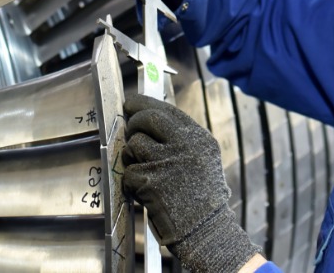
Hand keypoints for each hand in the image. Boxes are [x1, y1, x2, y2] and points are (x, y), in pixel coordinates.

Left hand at [122, 94, 259, 272]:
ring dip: (133, 157)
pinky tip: (145, 191)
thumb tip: (147, 118)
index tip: (130, 103)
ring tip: (145, 171)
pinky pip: (128, 171)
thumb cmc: (202, 197)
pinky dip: (131, 181)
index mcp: (199, 138)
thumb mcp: (203, 159)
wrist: (206, 231)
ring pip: (134, 144)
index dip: (145, 103)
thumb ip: (180, 139)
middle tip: (130, 131)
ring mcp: (166, 163)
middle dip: (134, 123)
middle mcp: (184, 146)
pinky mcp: (150, 181)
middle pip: (147, 119)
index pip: (167, 110)